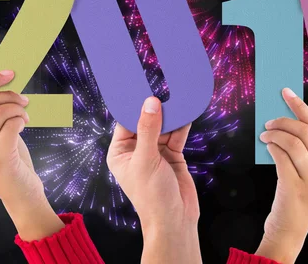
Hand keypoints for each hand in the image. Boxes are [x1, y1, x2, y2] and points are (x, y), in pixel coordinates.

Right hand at [0, 71, 63, 240]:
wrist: (20, 192)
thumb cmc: (9, 158)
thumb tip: (5, 78)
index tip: (9, 73)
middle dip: (9, 94)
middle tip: (24, 99)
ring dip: (18, 108)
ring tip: (25, 115)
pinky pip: (11, 125)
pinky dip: (21, 119)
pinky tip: (24, 124)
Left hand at [107, 97, 200, 263]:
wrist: (175, 220)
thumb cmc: (152, 196)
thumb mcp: (146, 160)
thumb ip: (148, 130)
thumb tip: (150, 103)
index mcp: (120, 153)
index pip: (125, 122)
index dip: (132, 106)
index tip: (140, 86)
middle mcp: (136, 150)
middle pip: (145, 121)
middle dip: (154, 107)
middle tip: (161, 87)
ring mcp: (155, 152)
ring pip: (163, 126)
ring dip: (170, 114)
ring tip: (177, 95)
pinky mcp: (172, 155)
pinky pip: (177, 134)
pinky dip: (182, 124)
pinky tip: (187, 110)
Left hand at [255, 88, 307, 263]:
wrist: (289, 231)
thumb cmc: (293, 196)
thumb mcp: (305, 172)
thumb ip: (300, 149)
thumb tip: (281, 119)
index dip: (300, 105)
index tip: (285, 92)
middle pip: (305, 131)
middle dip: (284, 120)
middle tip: (268, 121)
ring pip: (293, 142)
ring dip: (275, 133)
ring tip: (264, 135)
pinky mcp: (295, 187)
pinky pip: (282, 157)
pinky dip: (271, 147)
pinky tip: (266, 146)